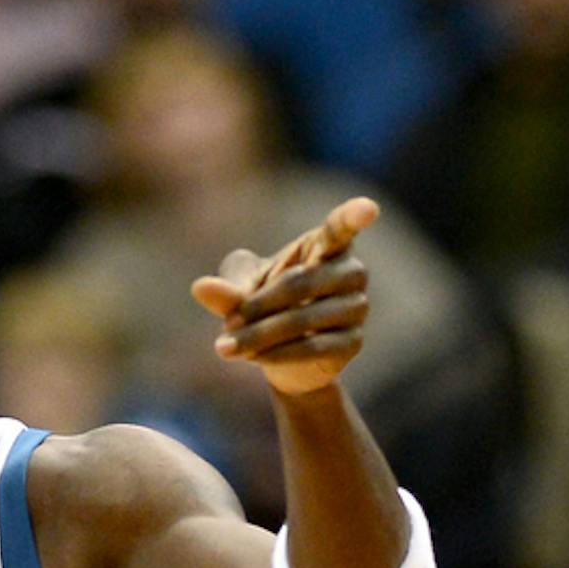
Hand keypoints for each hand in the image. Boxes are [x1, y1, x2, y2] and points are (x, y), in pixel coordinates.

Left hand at [190, 197, 376, 395]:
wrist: (278, 356)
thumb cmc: (263, 306)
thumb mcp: (240, 293)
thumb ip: (226, 287)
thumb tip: (201, 287)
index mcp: (326, 246)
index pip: (342, 227)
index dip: (354, 216)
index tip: (367, 209)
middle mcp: (351, 272)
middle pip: (301, 282)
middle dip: (256, 306)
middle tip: (225, 324)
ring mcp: (356, 307)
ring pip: (303, 319)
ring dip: (259, 335)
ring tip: (226, 347)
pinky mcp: (353, 342)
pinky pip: (312, 348)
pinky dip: (277, 354)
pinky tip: (253, 358)